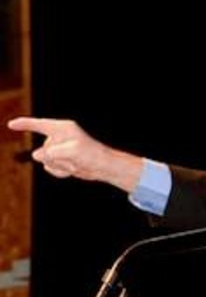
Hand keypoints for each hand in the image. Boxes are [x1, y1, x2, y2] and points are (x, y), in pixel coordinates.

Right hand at [6, 117, 142, 192]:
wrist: (104, 168)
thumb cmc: (92, 155)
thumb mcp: (72, 152)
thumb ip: (51, 153)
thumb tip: (37, 156)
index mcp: (62, 128)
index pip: (38, 125)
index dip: (24, 124)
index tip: (11, 125)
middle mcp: (59, 137)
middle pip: (43, 149)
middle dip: (55, 158)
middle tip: (73, 160)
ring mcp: (59, 149)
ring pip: (45, 160)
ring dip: (59, 166)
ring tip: (74, 164)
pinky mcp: (61, 159)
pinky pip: (49, 167)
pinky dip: (59, 172)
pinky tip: (72, 170)